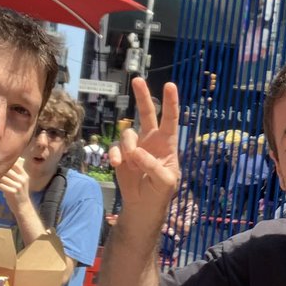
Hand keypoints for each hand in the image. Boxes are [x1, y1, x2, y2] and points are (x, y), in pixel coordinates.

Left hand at [0, 156, 32, 213]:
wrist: (23, 207)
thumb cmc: (19, 193)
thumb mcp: (21, 182)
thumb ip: (15, 175)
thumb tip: (3, 165)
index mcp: (24, 175)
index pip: (15, 164)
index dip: (6, 161)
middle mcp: (22, 179)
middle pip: (8, 169)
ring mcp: (17, 186)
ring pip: (3, 177)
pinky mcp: (12, 192)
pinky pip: (0, 185)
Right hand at [110, 78, 181, 226]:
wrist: (142, 206)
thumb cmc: (160, 193)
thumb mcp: (165, 182)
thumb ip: (153, 166)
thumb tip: (136, 152)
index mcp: (168, 144)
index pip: (171, 120)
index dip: (171, 103)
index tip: (170, 85)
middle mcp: (151, 140)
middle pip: (148, 114)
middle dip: (143, 97)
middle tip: (138, 80)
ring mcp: (135, 146)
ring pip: (128, 134)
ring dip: (127, 146)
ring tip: (131, 163)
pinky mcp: (121, 155)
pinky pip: (115, 148)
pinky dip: (115, 155)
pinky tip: (117, 165)